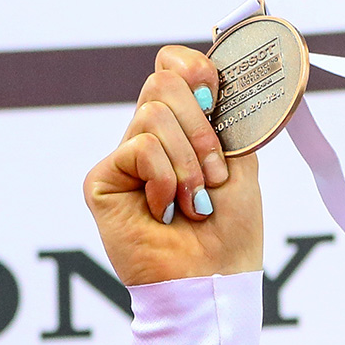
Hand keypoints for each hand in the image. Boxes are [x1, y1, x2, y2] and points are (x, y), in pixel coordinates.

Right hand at [84, 45, 263, 285]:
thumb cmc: (232, 229)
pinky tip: (164, 211)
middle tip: (214, 175)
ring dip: (189, 162)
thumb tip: (209, 71)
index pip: (174, 65)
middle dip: (202, 128)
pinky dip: (166, 180)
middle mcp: (150, 137)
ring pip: (153, 114)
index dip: (195, 69)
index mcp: (185, 127)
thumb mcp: (241, 161)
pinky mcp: (102, 180)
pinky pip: (139, 148)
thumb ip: (224, 116)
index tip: (216, 96)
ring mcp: (124, 158)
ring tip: (194, 202)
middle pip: (163, 80)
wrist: (215, 278)